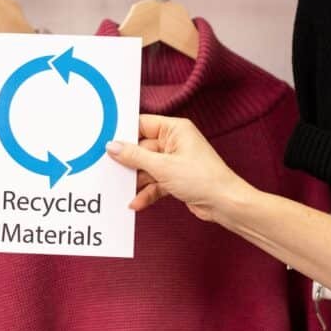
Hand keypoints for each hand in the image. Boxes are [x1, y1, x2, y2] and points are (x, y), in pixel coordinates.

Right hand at [105, 115, 255, 223]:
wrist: (225, 204)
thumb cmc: (203, 179)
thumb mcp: (162, 166)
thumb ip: (134, 156)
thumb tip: (113, 146)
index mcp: (175, 130)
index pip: (142, 125)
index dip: (124, 134)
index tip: (106, 143)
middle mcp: (175, 142)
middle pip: (141, 149)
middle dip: (129, 164)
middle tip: (110, 171)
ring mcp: (175, 161)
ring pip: (146, 168)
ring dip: (136, 181)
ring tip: (123, 191)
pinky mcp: (175, 179)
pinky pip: (154, 182)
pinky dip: (146, 192)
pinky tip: (136, 202)